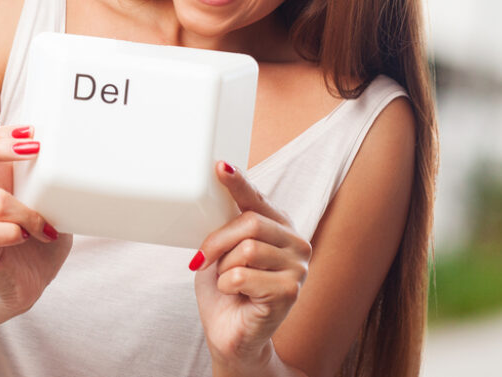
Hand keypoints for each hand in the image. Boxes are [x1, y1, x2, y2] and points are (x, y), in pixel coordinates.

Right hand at [0, 124, 71, 316]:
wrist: (24, 283)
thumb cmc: (38, 238)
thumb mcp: (50, 200)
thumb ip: (53, 178)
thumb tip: (81, 153)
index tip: (32, 133)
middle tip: (33, 149)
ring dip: (28, 211)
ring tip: (45, 227)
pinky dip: (12, 232)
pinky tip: (26, 237)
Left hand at [192, 162, 311, 372]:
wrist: (230, 334)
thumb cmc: (226, 290)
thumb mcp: (222, 249)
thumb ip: (228, 223)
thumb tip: (218, 195)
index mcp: (279, 227)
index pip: (257, 199)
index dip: (239, 182)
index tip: (221, 167)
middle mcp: (295, 243)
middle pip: (251, 223)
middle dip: (218, 241)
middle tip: (203, 259)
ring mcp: (298, 268)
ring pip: (247, 249)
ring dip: (225, 268)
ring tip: (229, 281)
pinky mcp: (290, 291)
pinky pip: (243, 275)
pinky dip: (228, 285)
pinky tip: (236, 294)